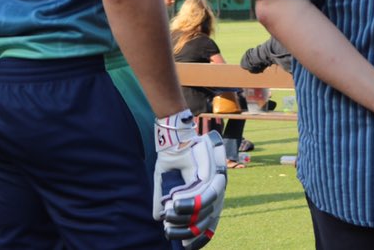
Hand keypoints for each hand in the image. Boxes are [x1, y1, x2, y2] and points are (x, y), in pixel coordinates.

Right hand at [153, 110, 226, 247]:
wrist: (173, 134)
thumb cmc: (172, 157)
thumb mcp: (164, 181)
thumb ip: (161, 199)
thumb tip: (157, 217)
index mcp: (209, 191)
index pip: (211, 220)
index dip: (201, 236)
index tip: (187, 246)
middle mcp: (216, 185)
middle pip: (209, 216)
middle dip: (189, 228)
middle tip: (170, 233)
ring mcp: (215, 176)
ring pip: (206, 204)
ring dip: (186, 213)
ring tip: (169, 215)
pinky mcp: (210, 167)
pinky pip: (201, 189)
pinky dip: (187, 199)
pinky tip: (174, 202)